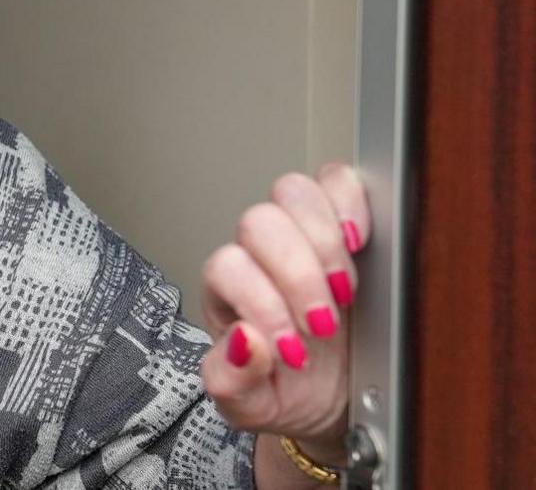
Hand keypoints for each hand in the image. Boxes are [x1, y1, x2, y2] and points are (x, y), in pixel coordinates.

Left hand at [199, 163, 369, 463]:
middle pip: (260, 222)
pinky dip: (353, 204)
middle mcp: (258, 254)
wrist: (339, 399)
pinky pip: (340, 182)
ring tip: (346, 291)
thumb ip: (233, 382)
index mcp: (228, 292)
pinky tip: (361, 244)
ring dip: (324, 241)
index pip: (227, 267)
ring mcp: (301, 233)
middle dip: (298, 274)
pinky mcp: (344, 223)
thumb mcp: (251, 406)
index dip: (262, 304)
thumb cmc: (290, 392)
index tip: (294, 351)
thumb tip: (245, 341)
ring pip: (294, 193)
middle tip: (325, 324)